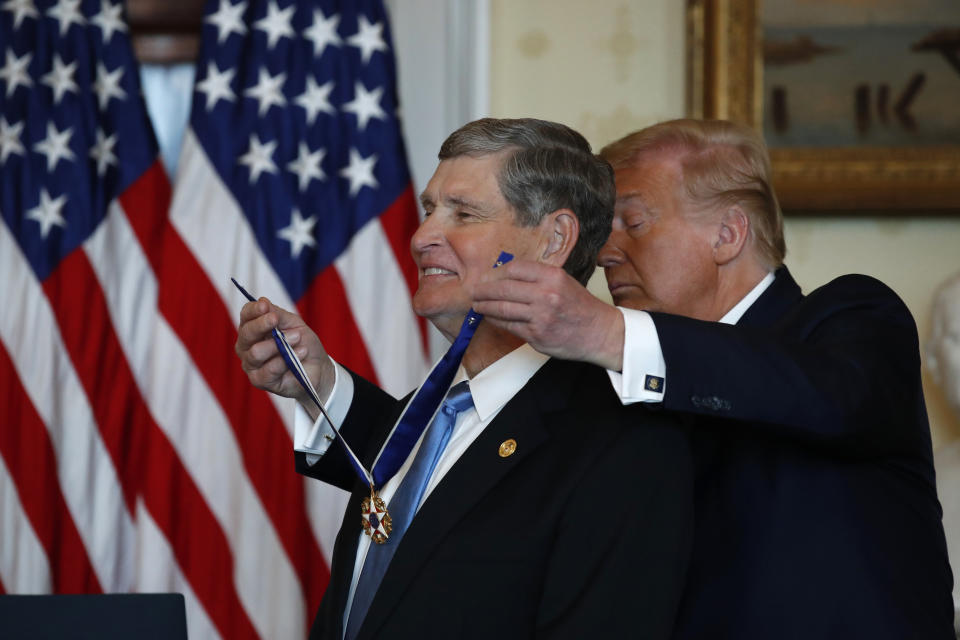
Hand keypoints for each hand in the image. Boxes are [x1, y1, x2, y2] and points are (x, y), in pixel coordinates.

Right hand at [235, 297, 334, 416]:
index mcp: (252, 329)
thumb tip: (262, 301)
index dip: (253, 310)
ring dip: (279, 344)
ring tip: (297, 339)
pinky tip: (301, 353)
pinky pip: (269, 369)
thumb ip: (277, 314)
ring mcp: (251, 364)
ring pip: (256, 352)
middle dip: (263, 325)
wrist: (317, 367)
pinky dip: (286, 360)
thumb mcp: (293, 323)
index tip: (265, 306)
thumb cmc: (302, 343)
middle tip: (278, 321)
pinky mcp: (259, 380)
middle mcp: (246, 346)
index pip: (246, 315)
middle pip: (246, 333)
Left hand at [470, 259, 624, 369]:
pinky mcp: (537, 334)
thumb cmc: (579, 307)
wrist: (600, 332)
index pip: (514, 269)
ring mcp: (541, 316)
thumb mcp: (563, 282)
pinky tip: (491, 317)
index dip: (496, 273)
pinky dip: (496, 320)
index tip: (486, 277)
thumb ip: (537, 278)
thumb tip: (504, 277)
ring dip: (485, 306)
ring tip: (477, 305)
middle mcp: (546, 294)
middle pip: (503, 288)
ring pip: (502, 308)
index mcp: (552, 276)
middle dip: (483, 290)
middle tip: (474, 291)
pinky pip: (509, 325)